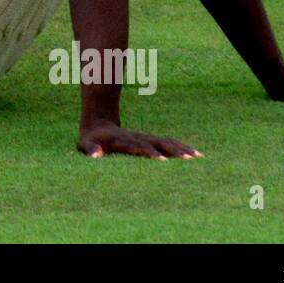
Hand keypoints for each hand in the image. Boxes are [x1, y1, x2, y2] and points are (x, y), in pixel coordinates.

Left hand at [77, 120, 201, 160]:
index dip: (150, 153)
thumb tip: (96, 156)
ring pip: (166, 141)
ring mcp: (145, 137)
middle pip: (158, 143)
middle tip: (189, 159)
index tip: (163, 161)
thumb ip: (90, 150)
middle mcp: (137, 137)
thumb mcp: (85, 144)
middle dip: (173, 151)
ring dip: (182, 148)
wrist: (98, 122)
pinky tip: (195, 153)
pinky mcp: (150, 139)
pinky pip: (168, 142)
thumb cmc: (91, 139)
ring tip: (198, 156)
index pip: (138, 147)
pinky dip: (182, 147)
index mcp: (123, 140)